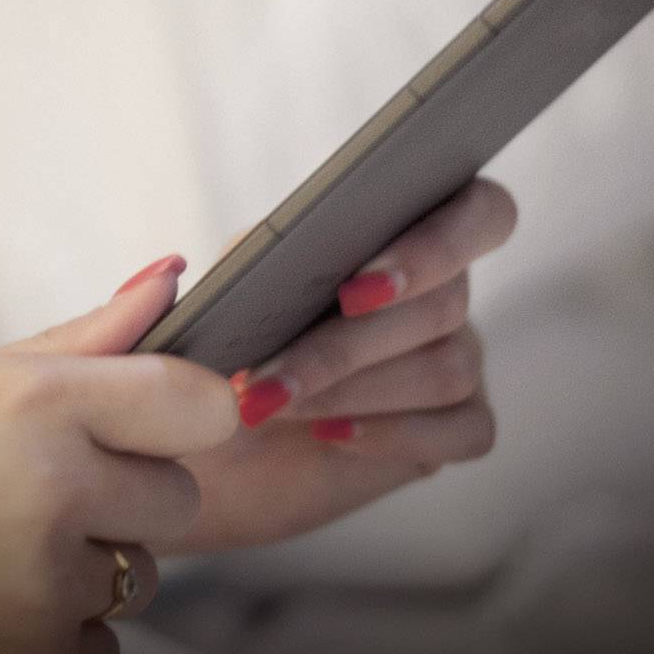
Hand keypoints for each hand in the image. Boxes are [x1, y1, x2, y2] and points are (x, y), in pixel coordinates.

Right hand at [0, 259, 235, 653]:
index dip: (187, 413)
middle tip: (43, 497)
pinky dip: (60, 634)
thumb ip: (80, 340)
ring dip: (92, 569)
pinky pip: (105, 644)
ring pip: (142, 574)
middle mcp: (55, 492)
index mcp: (36, 404)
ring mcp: (50, 587)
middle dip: (128, 496)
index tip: (155, 424)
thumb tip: (172, 273)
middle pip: (178, 496)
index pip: (198, 402)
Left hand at [173, 179, 515, 554]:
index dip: (435, 246)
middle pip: (448, 302)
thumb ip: (206, 282)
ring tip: (270, 406)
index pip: (479, 211)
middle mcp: (442, 290)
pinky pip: (466, 429)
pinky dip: (396, 433)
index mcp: (400, 230)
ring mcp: (458, 358)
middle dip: (348, 344)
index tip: (355, 286)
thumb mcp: (202, 308)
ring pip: (446, 368)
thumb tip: (175, 271)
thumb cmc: (212, 356)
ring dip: (352, 390)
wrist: (200, 443)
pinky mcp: (456, 426)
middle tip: (266, 375)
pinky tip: (330, 436)